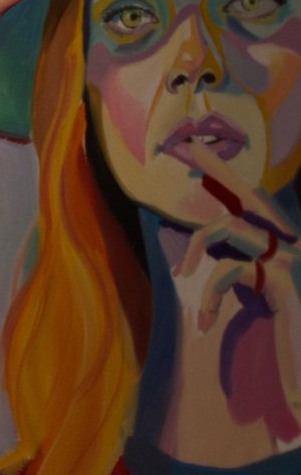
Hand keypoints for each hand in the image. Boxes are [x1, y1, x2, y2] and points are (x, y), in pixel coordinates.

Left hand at [176, 164, 300, 337]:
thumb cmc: (281, 327)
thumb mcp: (253, 288)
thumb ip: (235, 261)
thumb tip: (204, 244)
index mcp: (282, 241)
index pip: (252, 199)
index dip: (224, 174)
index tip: (194, 149)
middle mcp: (292, 242)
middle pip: (250, 194)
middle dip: (219, 169)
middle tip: (187, 148)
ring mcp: (291, 259)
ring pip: (230, 225)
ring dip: (198, 246)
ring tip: (184, 273)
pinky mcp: (283, 282)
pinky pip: (230, 272)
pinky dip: (210, 297)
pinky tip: (206, 323)